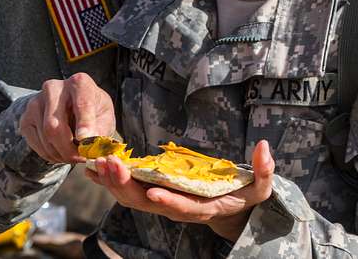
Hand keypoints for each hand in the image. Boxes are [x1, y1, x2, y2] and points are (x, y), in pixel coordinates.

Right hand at [19, 73, 116, 164]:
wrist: (70, 106)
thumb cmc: (92, 110)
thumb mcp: (104, 116)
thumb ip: (100, 130)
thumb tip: (91, 146)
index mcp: (79, 83)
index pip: (82, 103)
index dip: (84, 122)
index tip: (85, 139)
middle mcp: (54, 88)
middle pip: (56, 124)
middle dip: (69, 148)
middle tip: (81, 158)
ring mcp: (36, 102)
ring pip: (46, 137)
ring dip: (62, 154)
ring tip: (73, 154)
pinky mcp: (26, 118)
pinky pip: (37, 144)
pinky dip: (51, 155)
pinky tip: (61, 151)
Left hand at [85, 140, 275, 242]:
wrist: (229, 211)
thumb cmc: (245, 197)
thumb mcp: (261, 187)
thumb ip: (264, 170)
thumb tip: (265, 147)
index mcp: (202, 207)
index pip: (183, 207)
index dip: (168, 201)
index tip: (152, 192)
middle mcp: (177, 208)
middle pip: (146, 202)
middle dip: (126, 184)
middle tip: (109, 164)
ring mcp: (162, 202)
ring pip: (132, 197)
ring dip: (112, 182)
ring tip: (96, 163)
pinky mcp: (152, 194)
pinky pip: (127, 190)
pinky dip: (109, 180)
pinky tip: (93, 168)